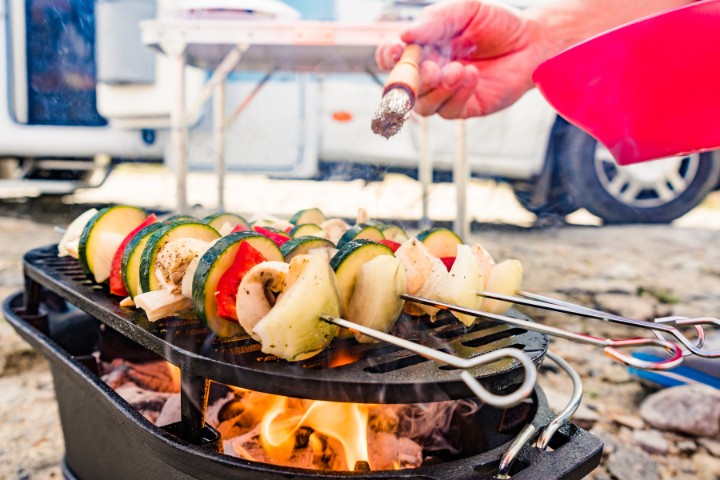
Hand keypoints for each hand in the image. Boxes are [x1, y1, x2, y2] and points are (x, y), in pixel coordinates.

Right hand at [376, 0, 546, 118]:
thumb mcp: (465, 11)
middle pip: (402, 89)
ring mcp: (445, 93)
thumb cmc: (496, 23)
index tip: (396, 52)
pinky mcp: (465, 107)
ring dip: (437, 90)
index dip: (388, 58)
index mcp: (422, 49)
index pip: (392, 59)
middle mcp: (429, 73)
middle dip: (411, 82)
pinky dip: (457, 94)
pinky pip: (449, 111)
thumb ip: (435, 21)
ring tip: (458, 70)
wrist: (532, 40)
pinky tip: (471, 75)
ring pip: (423, 106)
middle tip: (431, 70)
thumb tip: (405, 35)